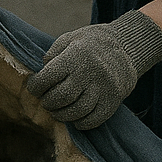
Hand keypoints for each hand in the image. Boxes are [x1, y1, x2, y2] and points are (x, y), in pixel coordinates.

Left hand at [26, 10, 161, 129]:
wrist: (127, 48)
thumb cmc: (92, 43)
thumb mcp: (70, 38)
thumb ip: (53, 54)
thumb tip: (41, 72)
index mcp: (76, 55)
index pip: (47, 78)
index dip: (35, 86)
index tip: (35, 87)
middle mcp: (90, 72)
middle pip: (60, 97)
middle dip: (47, 102)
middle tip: (46, 100)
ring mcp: (104, 89)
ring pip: (76, 112)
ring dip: (61, 115)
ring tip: (58, 110)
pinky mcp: (113, 101)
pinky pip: (92, 121)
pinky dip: (79, 123)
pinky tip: (75, 116)